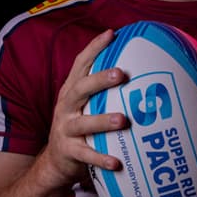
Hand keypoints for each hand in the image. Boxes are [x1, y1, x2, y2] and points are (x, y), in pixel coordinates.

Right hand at [37, 29, 128, 189]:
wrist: (55, 162)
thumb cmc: (80, 127)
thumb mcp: (86, 105)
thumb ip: (104, 90)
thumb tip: (141, 68)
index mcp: (71, 91)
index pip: (81, 64)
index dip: (94, 48)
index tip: (112, 34)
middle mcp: (66, 107)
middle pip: (80, 89)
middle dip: (99, 80)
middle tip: (121, 73)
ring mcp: (65, 129)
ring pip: (84, 123)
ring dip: (103, 120)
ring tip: (123, 120)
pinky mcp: (69, 152)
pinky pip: (86, 154)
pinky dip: (101, 158)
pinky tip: (117, 162)